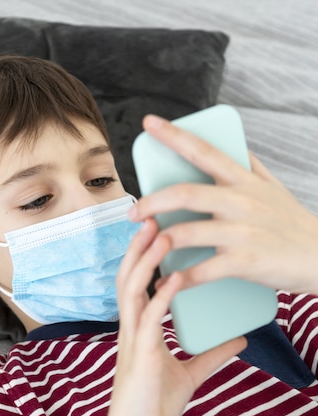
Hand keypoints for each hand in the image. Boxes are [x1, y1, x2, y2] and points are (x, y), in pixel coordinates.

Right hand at [104, 218, 245, 415]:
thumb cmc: (153, 407)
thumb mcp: (190, 374)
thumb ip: (212, 354)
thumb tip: (240, 338)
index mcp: (139, 330)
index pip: (137, 284)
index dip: (144, 255)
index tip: (157, 227)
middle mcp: (131, 329)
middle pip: (128, 277)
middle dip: (139, 246)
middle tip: (153, 214)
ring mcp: (132, 342)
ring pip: (131, 291)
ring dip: (144, 261)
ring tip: (159, 232)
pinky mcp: (140, 358)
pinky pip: (148, 321)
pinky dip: (160, 297)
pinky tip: (172, 279)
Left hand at [129, 114, 317, 294]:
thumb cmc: (291, 222)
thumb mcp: (273, 186)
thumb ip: (249, 165)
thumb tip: (231, 143)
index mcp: (243, 180)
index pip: (204, 151)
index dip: (174, 135)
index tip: (149, 123)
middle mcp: (241, 201)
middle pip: (185, 193)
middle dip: (151, 202)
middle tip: (132, 212)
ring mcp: (243, 231)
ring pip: (187, 232)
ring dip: (158, 241)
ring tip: (144, 247)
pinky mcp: (246, 261)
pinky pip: (203, 270)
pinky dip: (179, 279)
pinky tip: (165, 282)